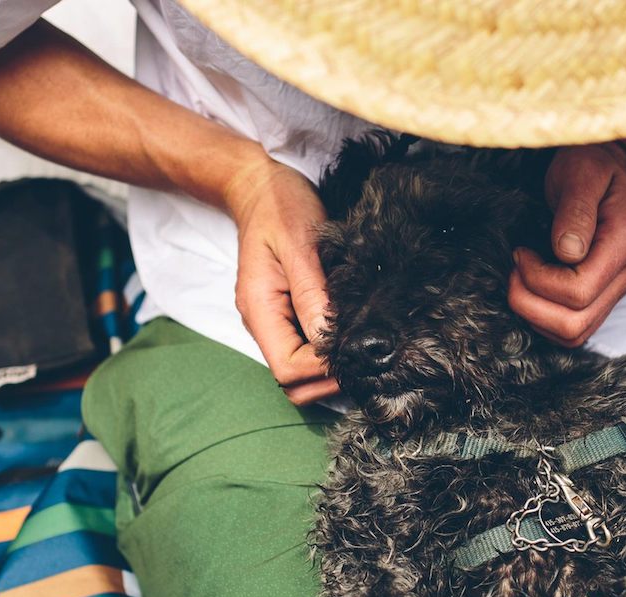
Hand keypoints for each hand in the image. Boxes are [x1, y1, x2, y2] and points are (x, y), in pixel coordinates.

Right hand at [225, 158, 339, 404]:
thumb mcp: (301, 244)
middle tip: (367, 359)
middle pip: (291, 381)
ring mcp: (271, 320)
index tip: (358, 354)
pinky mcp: (283, 314)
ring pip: (297, 371)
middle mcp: (261, 322)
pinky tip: (350, 334)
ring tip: (362, 348)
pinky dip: (326, 353)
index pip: (288, 369)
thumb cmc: (280, 206)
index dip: (324, 371)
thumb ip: (313, 293)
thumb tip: (330, 340)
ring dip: (328, 370)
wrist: (259, 186)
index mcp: (260, 309)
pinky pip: (303, 349)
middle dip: (327, 380)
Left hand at [508, 143, 625, 346]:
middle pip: (575, 322)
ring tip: (519, 279)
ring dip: (534, 315)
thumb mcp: (580, 174)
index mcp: (624, 244)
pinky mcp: (600, 296)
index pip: (578, 290)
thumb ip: (575, 211)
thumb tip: (567, 251)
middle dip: (529, 303)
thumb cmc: (589, 166)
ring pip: (573, 333)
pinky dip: (542, 318)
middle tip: (512, 271)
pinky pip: (571, 329)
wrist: (602, 166)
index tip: (520, 251)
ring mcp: (615, 289)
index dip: (538, 279)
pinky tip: (530, 289)